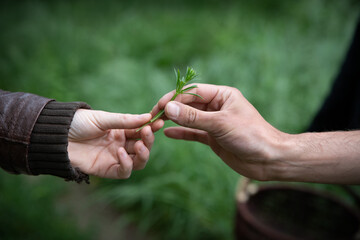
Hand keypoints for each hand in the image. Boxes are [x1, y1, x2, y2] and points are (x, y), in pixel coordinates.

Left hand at [67, 109, 163, 178]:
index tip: (159, 121)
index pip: (142, 130)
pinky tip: (121, 153)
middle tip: (148, 132)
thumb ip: (125, 121)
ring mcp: (115, 158)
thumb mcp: (103, 118)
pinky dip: (127, 164)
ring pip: (138, 161)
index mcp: (121, 130)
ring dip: (143, 154)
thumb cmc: (78, 123)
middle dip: (149, 140)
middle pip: (143, 147)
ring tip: (139, 145)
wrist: (56, 136)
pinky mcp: (106, 170)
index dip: (152, 127)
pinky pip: (124, 171)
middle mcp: (121, 144)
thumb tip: (147, 117)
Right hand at [152, 84, 285, 180]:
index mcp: (222, 95)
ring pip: (190, 118)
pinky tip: (168, 134)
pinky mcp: (213, 138)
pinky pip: (194, 133)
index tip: (159, 106)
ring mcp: (215, 122)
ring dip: (174, 120)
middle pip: (189, 104)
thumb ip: (193, 117)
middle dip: (172, 109)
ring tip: (156, 124)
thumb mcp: (220, 124)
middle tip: (153, 116)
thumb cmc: (250, 136)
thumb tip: (168, 107)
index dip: (174, 97)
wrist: (268, 159)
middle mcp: (217, 106)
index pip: (192, 91)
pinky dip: (182, 133)